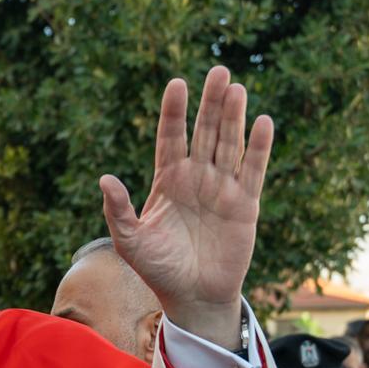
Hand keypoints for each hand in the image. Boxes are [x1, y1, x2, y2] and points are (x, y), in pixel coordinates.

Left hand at [101, 66, 273, 347]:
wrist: (191, 297)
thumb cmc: (157, 269)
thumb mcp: (130, 240)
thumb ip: (118, 210)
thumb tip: (105, 178)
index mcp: (168, 181)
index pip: (171, 138)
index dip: (174, 112)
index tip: (177, 84)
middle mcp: (196, 178)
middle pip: (204, 132)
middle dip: (210, 103)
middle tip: (218, 70)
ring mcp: (222, 188)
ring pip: (229, 144)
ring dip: (233, 117)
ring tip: (235, 87)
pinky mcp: (245, 204)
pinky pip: (253, 170)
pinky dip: (258, 147)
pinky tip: (263, 121)